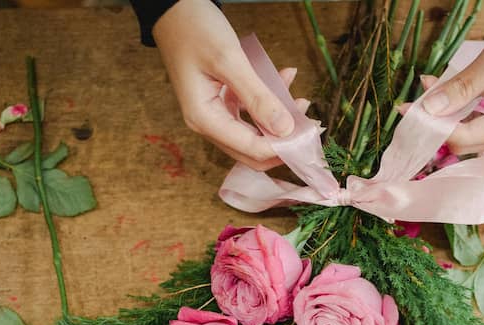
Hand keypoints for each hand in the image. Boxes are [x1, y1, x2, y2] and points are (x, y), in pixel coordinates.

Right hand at [152, 0, 308, 169]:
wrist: (174, 8)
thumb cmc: (194, 29)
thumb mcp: (229, 61)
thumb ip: (257, 96)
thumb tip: (285, 128)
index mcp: (204, 119)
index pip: (251, 149)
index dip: (281, 146)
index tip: (308, 131)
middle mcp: (207, 123)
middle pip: (252, 151)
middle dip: (282, 141)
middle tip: (308, 123)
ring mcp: (213, 114)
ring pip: (254, 133)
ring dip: (278, 121)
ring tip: (300, 100)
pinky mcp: (220, 102)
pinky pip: (250, 113)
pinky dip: (268, 102)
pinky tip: (284, 78)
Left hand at [422, 0, 483, 153]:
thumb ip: (463, 85)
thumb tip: (429, 109)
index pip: (465, 139)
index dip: (432, 128)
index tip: (404, 109)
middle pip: (468, 141)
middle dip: (438, 123)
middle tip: (410, 100)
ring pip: (474, 131)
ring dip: (448, 114)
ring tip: (426, 89)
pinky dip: (462, 106)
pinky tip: (445, 89)